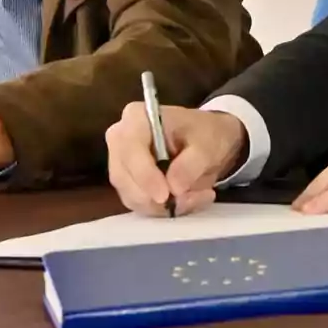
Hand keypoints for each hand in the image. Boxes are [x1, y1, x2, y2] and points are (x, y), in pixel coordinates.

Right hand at [105, 103, 246, 216]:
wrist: (207, 141)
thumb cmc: (205, 133)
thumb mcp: (208, 143)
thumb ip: (192, 163)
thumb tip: (174, 188)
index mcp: (137, 118)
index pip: (130, 150)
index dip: (145, 175)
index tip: (165, 195)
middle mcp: (120, 140)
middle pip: (124, 177)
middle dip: (156, 196)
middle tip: (192, 199)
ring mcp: (121, 163)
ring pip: (131, 196)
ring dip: (163, 206)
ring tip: (199, 197)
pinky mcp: (128, 183)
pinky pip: (139, 204)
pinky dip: (163, 209)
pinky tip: (188, 200)